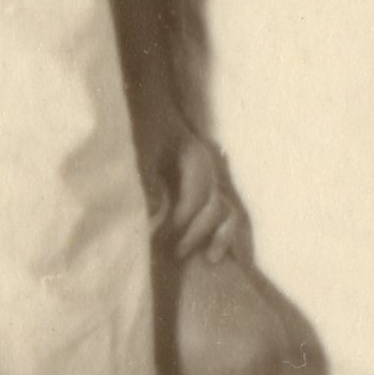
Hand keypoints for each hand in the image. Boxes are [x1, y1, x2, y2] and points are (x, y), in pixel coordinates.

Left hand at [150, 131, 245, 263]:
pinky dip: (226, 235)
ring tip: (211, 259)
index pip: (195, 196)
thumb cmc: (146, 131)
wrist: (155, 115)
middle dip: (196, 233)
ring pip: (230, 212)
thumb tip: (155, 212)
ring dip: (222, 237)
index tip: (161, 238)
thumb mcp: (143, 150)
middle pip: (215, 206)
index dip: (181, 220)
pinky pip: (230, 216)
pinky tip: (216, 255)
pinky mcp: (214, 194)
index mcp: (197, 158)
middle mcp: (212, 171)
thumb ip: (147, 178)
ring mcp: (216, 182)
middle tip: (175, 254)